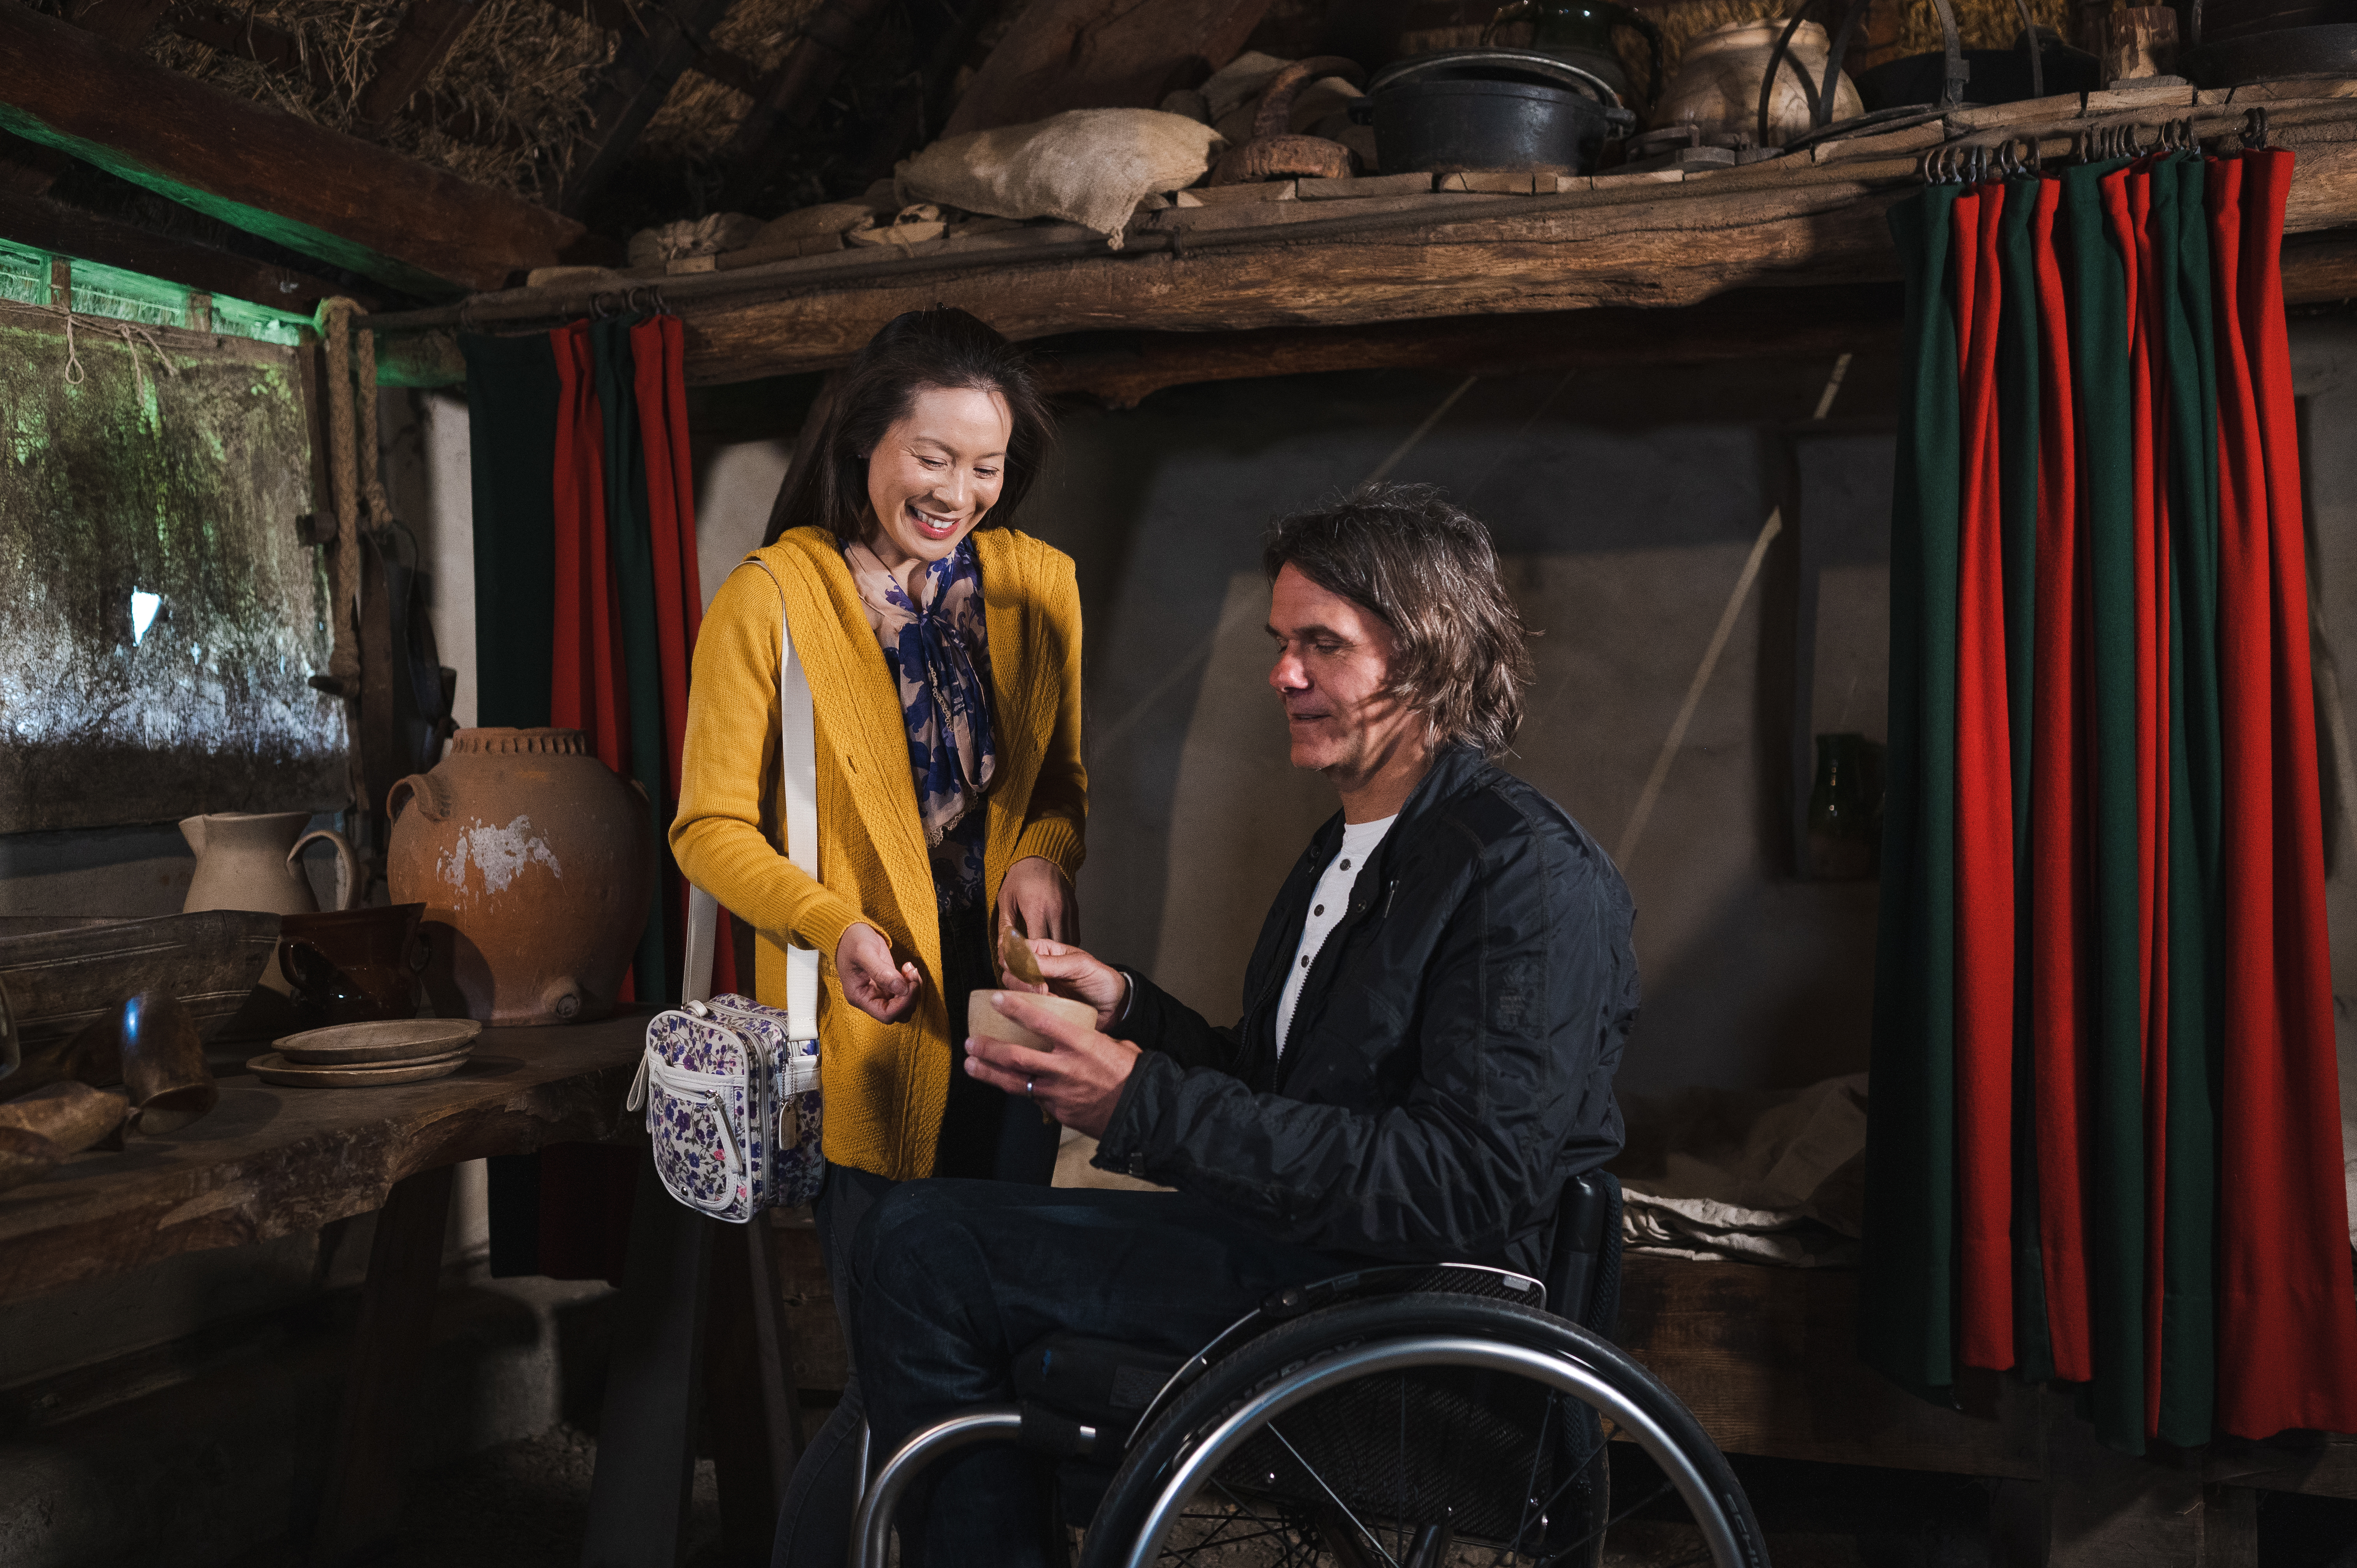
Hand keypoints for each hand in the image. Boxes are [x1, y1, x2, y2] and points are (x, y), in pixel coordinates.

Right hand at [834, 923, 919, 1023]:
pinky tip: (908, 967)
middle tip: (911, 974)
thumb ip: (881, 972)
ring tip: (910, 969)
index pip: (886, 1014)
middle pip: (899, 1012)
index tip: (910, 985)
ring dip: (913, 990)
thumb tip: (901, 988)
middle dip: (910, 996)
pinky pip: (905, 993)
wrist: (849, 932)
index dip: (903, 1003)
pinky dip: (911, 983)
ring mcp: (880, 992)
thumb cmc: (851, 941)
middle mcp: (870, 998)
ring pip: (904, 1004)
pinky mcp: (888, 983)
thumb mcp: (864, 953)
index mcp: (859, 997)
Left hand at [963, 992, 1140, 1138]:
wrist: (1143, 1113)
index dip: (1016, 1009)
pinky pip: (1034, 1099)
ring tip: (970, 1064)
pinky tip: (1005, 1084)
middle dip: (990, 1048)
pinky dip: (1020, 1091)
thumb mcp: (1115, 1046)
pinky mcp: (1058, 1112)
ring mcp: (1059, 1093)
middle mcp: (1065, 1068)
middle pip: (1017, 1057)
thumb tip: (1085, 1033)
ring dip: (989, 1073)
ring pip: (1016, 1082)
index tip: (997, 999)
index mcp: (1081, 1044)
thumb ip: (1093, 1039)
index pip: (1041, 1021)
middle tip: (971, 1040)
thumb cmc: (1133, 1075)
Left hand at [996, 856, 1074, 983]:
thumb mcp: (1006, 898)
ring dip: (1057, 958)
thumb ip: (1005, 925)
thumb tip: (1003, 948)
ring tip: (1045, 966)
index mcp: (1037, 910)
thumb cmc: (1021, 876)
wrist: (1043, 856)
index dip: (1027, 960)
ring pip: (1067, 946)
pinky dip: (1065, 948)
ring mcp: (1068, 912)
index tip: (1019, 968)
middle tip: (1032, 972)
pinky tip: (1056, 953)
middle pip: (1054, 950)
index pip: (1035, 946)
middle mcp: (1056, 913)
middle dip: (1043, 964)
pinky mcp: (1075, 912)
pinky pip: (1074, 937)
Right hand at [1004, 938, 1128, 1031]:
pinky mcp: (1038, 1009)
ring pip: (1013, 993)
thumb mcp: (1080, 966)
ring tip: (1050, 999)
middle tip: (1043, 989)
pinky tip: (1047, 1010)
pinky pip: (1023, 1010)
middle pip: (1009, 973)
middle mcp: (1035, 969)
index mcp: (1043, 951)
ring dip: (1027, 997)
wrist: (1114, 1006)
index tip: (1027, 970)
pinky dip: (1032, 1011)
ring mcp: (1035, 990)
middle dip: (1022, 982)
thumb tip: (1023, 958)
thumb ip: (1052, 963)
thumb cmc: (1101, 980)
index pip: (1014, 949)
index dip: (1014, 959)